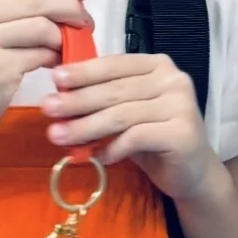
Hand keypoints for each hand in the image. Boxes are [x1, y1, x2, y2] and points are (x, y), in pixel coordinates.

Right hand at [0, 0, 92, 153]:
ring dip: (64, 37)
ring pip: (42, 27)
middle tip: (86, 21)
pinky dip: (56, 59)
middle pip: (36, 0)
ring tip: (69, 48)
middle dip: (69, 7)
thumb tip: (59, 4)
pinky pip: (41, 55)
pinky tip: (57, 65)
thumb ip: (6, 16)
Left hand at [42, 52, 216, 202]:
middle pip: (115, 90)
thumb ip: (103, 99)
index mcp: (157, 66)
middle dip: (77, 101)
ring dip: (86, 127)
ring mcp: (181, 105)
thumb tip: (59, 94)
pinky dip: (113, 147)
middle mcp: (173, 80)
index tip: (55, 78)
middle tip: (47, 110)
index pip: (115, 65)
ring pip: (122, 114)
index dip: (84, 72)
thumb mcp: (126, 113)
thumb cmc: (152, 139)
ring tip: (60, 137)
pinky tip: (99, 157)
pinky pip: (137, 137)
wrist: (190, 173)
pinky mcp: (183, 133)